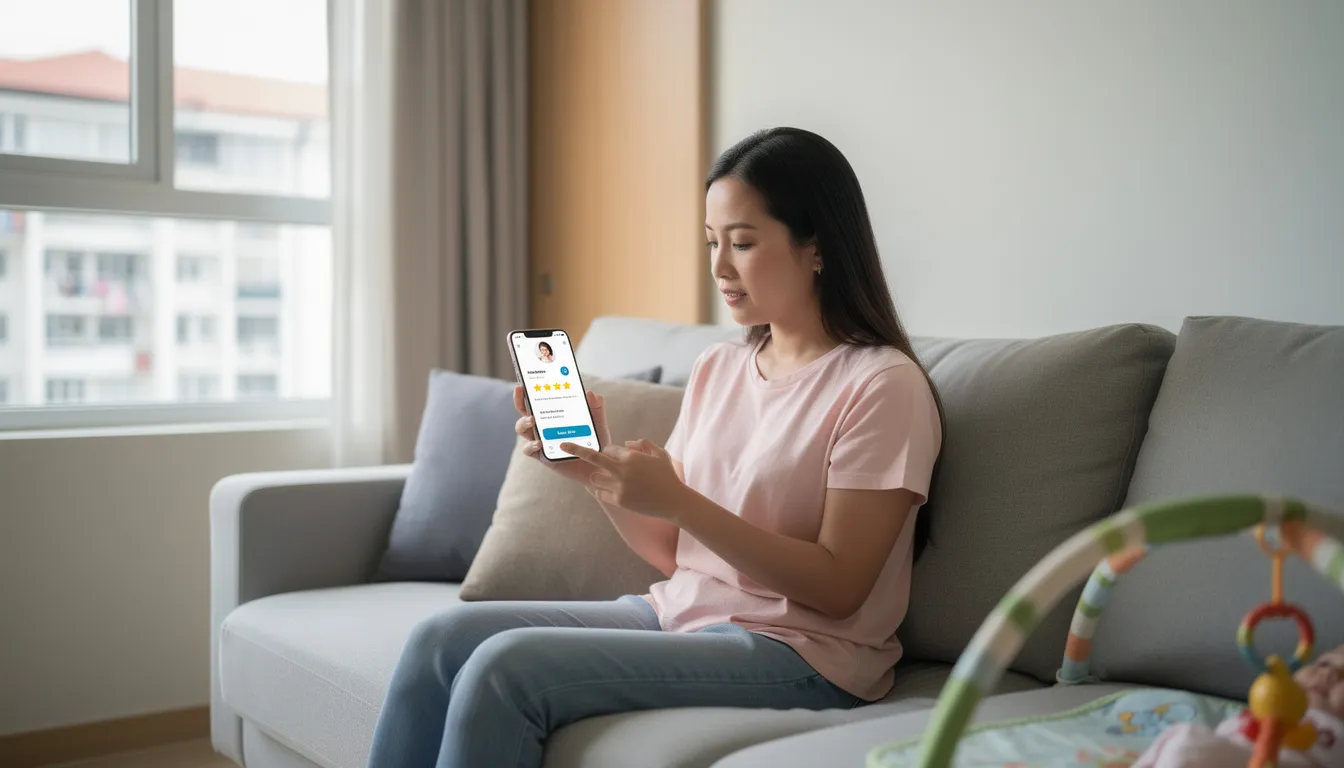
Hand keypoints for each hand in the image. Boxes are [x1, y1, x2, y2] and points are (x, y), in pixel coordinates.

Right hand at [513, 385, 612, 486]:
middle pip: (524, 412)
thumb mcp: (598, 424)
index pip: (537, 401)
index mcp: (554, 416)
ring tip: (533, 420)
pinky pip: (529, 450)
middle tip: (521, 391)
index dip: (528, 391)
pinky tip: (539, 442)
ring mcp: (541, 441)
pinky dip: (531, 445)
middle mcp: (544, 427)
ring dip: (524, 422)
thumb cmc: (596, 444)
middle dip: (519, 400)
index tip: (524, 382)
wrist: (599, 468)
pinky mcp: (542, 456)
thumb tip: (591, 393)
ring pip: (522, 430)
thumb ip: (596, 409)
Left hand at [560, 439, 688, 520]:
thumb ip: (643, 443)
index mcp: (631, 456)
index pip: (609, 449)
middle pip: (592, 457)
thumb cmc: (667, 476)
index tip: (615, 456)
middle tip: (563, 445)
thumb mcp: (659, 453)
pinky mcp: (619, 501)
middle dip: (575, 449)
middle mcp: (622, 470)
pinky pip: (601, 493)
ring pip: (595, 478)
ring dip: (598, 476)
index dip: (611, 452)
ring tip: (606, 478)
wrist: (674, 501)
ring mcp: (619, 487)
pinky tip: (608, 490)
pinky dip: (602, 491)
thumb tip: (626, 443)